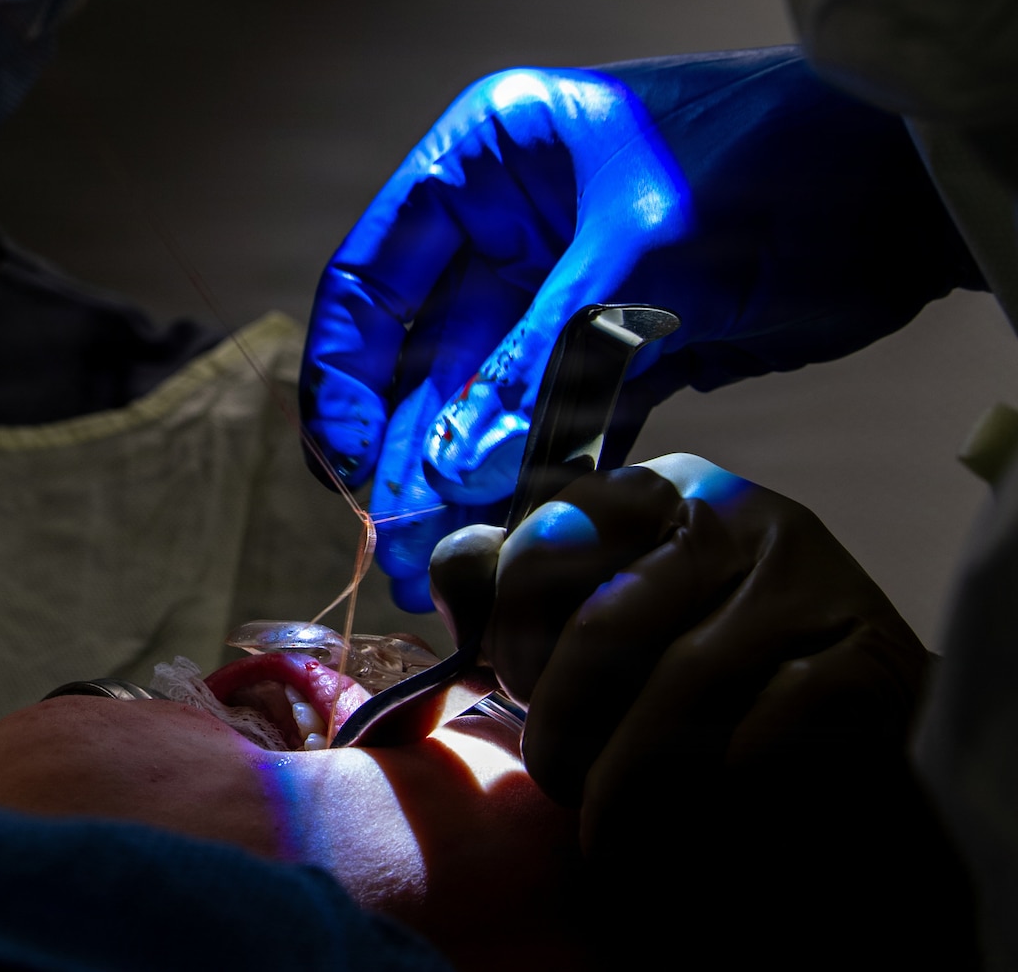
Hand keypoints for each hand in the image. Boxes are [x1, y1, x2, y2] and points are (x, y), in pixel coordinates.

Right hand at [300, 46, 976, 608]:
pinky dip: (540, 480)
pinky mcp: (624, 348)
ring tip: (445, 571)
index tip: (349, 470)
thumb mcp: (639, 254)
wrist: (909, 177)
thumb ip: (538, 363)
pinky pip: (558, 425)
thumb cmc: (769, 164)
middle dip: (408, 456)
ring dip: (467, 485)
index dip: (344, 379)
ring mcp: (562, 291)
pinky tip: (518, 543)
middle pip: (422, 356)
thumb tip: (447, 473)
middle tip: (400, 551)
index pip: (370, 278)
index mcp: (485, 163)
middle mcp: (507, 227)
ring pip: (485, 404)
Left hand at [484, 455, 924, 829]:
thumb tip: (454, 592)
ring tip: (601, 824)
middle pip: (605, 624)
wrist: (856, 712)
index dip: (511, 627)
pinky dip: (709, 793)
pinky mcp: (861, 657)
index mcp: (653, 491)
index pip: (546, 539)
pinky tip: (685, 824)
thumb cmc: (696, 655)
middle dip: (561, 718)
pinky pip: (758, 735)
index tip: (510, 683)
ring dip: (625, 778)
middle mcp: (731, 516)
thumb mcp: (600, 595)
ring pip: (678, 687)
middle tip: (552, 770)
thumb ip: (515, 580)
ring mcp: (804, 582)